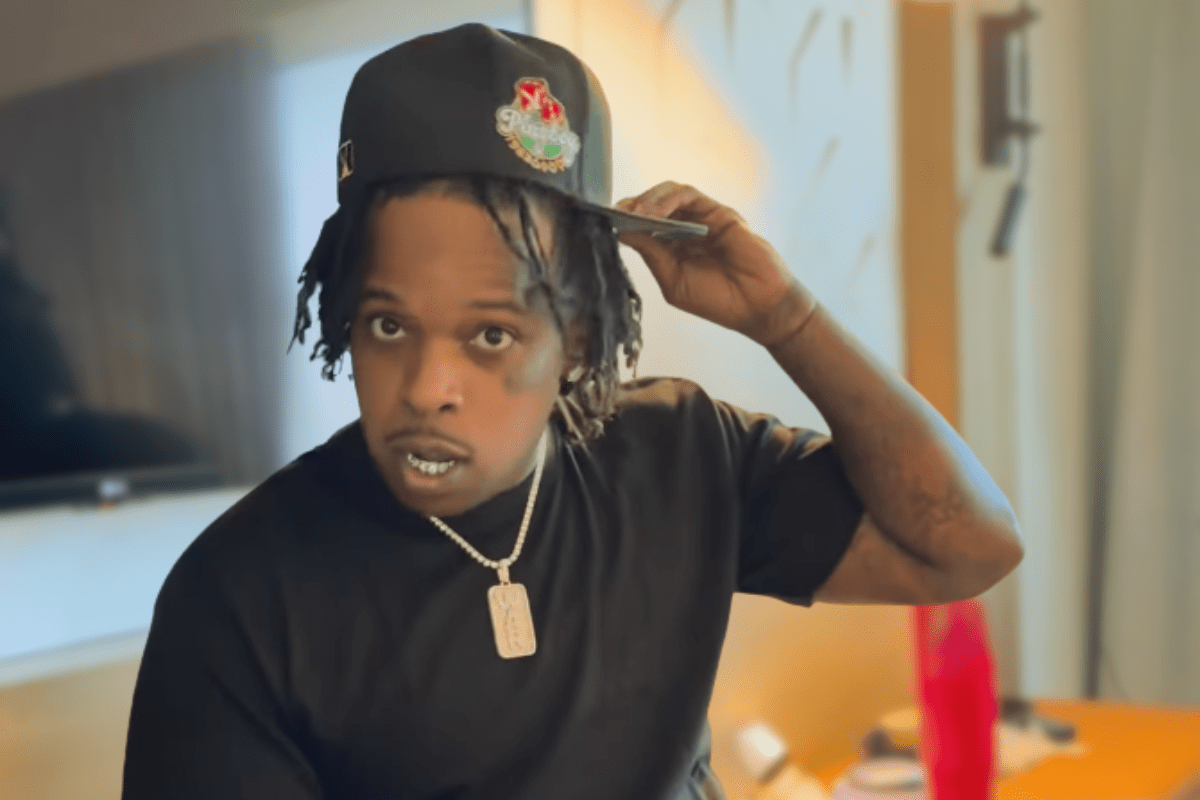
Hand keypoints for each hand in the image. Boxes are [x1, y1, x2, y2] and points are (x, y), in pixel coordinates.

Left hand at [615, 181, 816, 347]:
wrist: (758, 307)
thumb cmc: (718, 301)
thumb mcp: (673, 281)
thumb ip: (651, 254)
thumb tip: (622, 232)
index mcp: (672, 249)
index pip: (643, 225)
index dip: (624, 220)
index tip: (604, 220)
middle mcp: (686, 230)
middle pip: (653, 205)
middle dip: (632, 206)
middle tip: (616, 213)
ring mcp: (703, 219)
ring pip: (670, 194)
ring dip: (648, 200)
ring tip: (634, 213)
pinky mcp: (719, 213)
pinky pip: (689, 196)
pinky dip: (668, 200)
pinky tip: (654, 212)